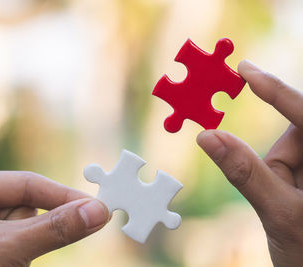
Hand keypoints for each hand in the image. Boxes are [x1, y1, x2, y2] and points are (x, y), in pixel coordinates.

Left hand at [0, 171, 108, 266]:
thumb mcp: (6, 249)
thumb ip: (53, 228)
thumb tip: (97, 211)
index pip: (26, 182)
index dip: (63, 195)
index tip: (96, 207)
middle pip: (26, 206)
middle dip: (37, 229)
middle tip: (33, 246)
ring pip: (24, 229)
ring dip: (27, 248)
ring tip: (1, 263)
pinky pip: (16, 244)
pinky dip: (19, 256)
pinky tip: (3, 266)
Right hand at [197, 60, 302, 266]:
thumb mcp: (277, 212)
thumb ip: (243, 171)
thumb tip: (206, 136)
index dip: (275, 90)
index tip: (245, 69)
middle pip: (296, 135)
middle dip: (278, 159)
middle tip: (274, 191)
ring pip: (290, 151)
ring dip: (277, 173)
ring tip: (289, 207)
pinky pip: (287, 162)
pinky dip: (277, 174)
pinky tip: (289, 201)